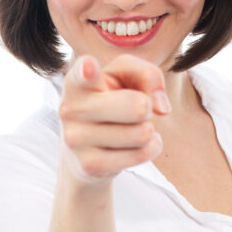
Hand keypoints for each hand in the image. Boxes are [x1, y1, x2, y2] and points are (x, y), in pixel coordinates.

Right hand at [58, 54, 170, 184]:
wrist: (85, 148)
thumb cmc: (110, 101)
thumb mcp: (126, 77)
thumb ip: (147, 75)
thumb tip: (161, 108)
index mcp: (77, 81)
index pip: (83, 73)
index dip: (88, 69)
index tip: (90, 66)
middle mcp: (71, 109)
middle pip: (138, 106)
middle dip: (147, 108)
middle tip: (137, 109)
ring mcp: (76, 139)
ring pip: (142, 133)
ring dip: (147, 130)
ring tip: (130, 128)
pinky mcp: (89, 165)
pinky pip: (141, 154)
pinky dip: (149, 148)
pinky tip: (134, 145)